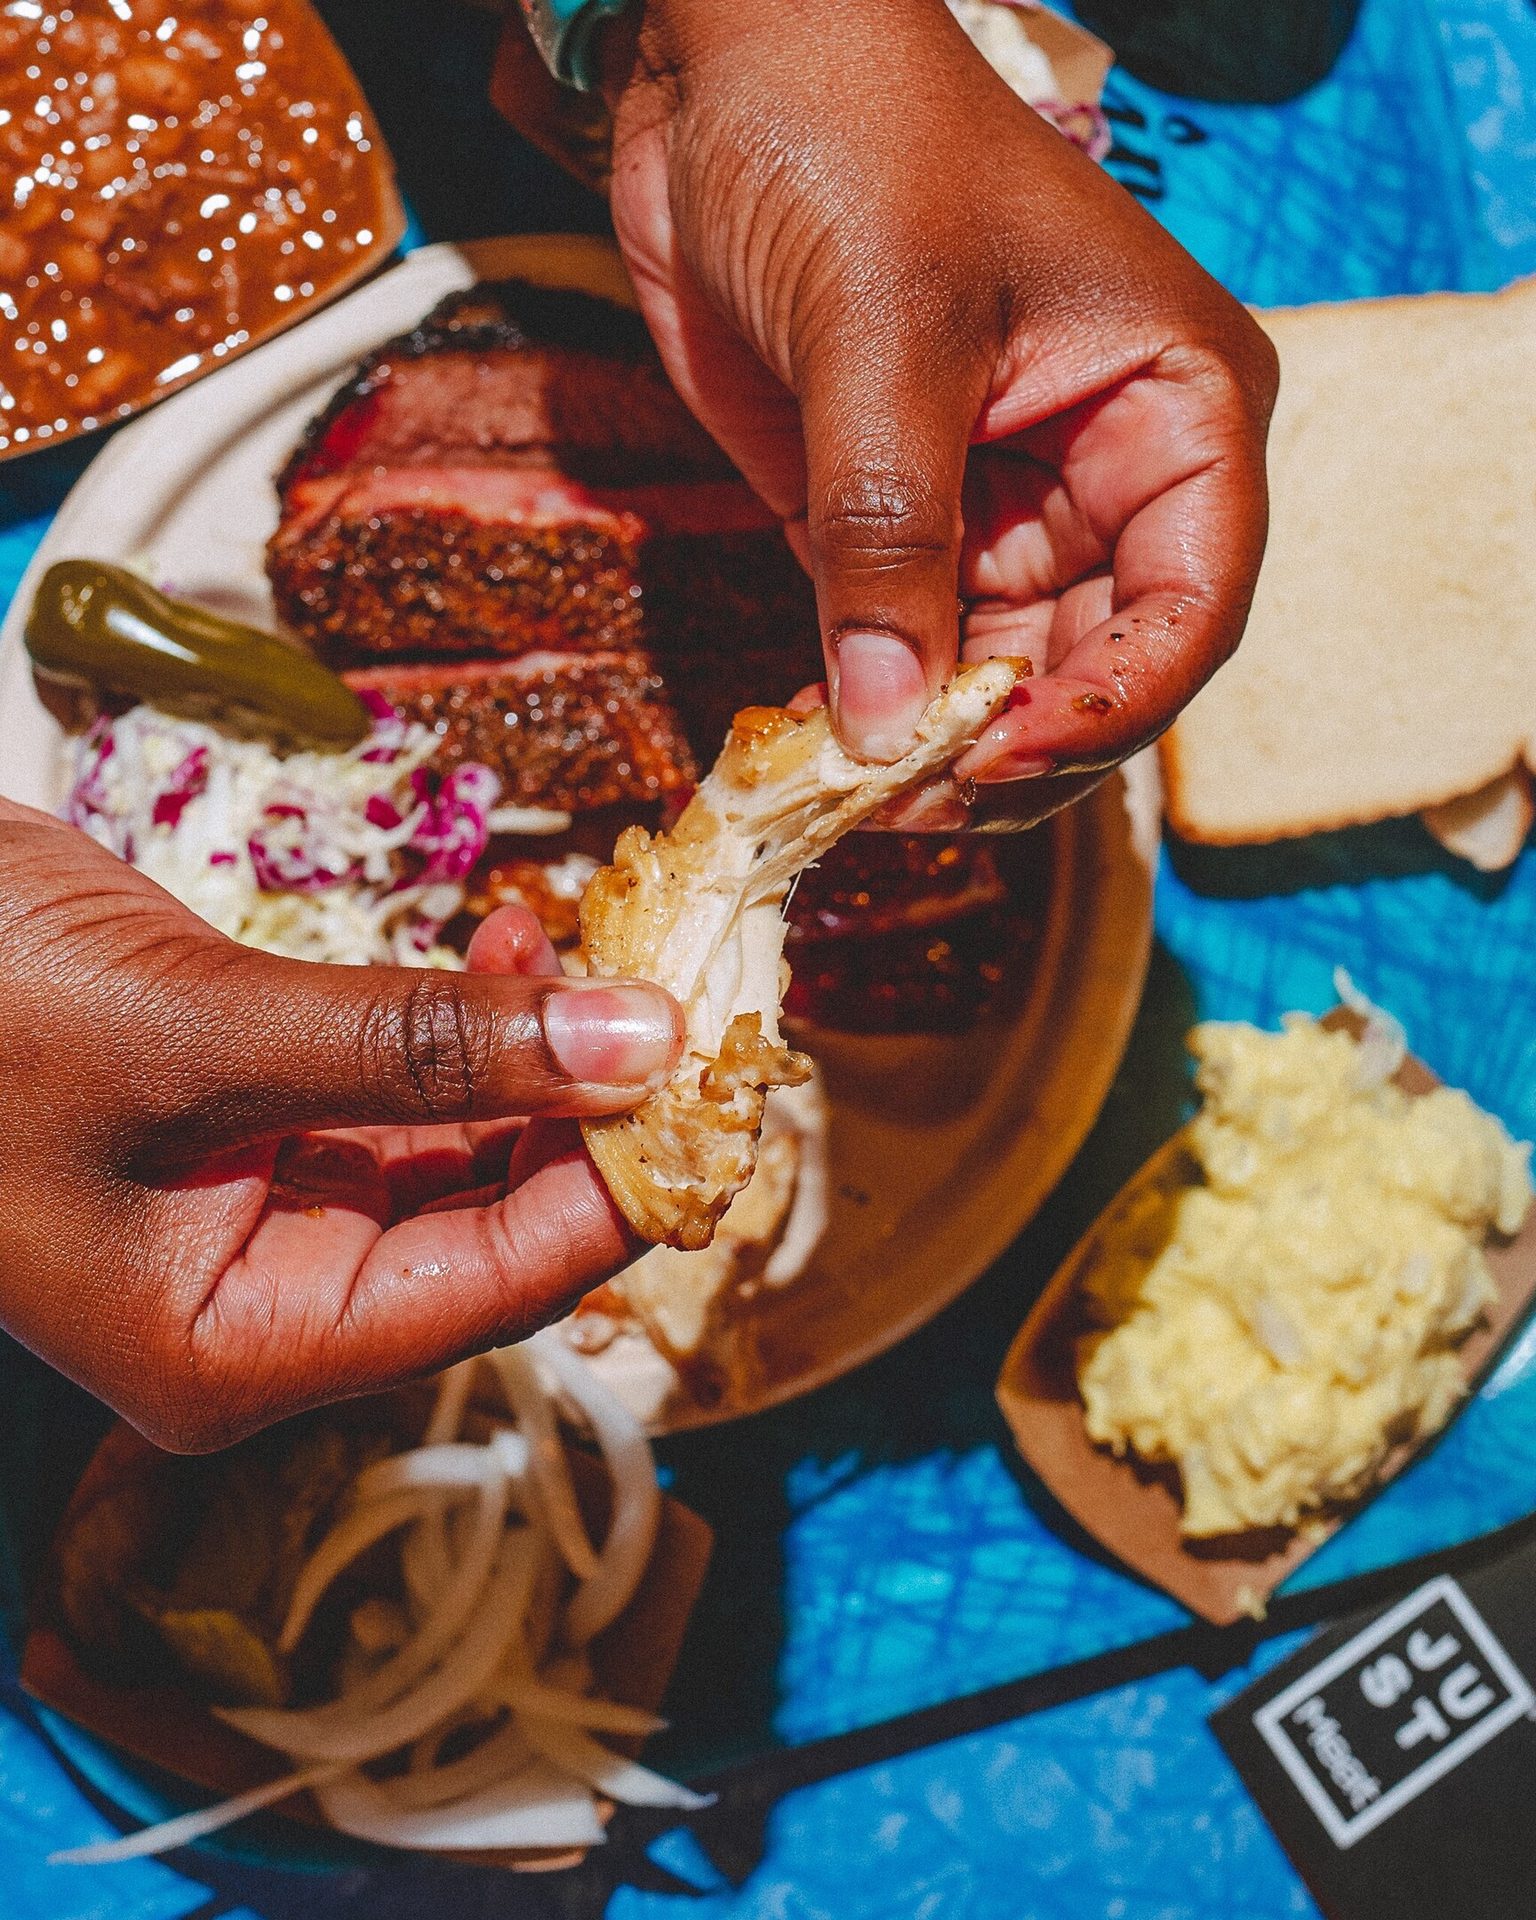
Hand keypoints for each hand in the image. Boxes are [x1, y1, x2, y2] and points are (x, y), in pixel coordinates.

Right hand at [0, 799, 681, 1449]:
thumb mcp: (197, 1032)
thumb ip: (421, 1042)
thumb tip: (638, 1042)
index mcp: (244, 1349)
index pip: (502, 1286)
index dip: (625, 1183)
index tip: (719, 1071)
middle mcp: (269, 1304)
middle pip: (498, 1225)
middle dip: (593, 1109)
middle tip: (677, 987)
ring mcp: (264, 1215)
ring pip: (464, 1153)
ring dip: (540, 1054)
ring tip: (599, 944)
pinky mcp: (260, 1127)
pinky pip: (408, 1094)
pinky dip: (470, 1027)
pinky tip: (515, 951)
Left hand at [589, 0, 1276, 826]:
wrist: (725, 69)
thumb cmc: (852, 141)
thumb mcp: (887, 334)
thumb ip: (888, 534)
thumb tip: (883, 723)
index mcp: (1173, 409)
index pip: (1188, 607)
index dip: (1108, 704)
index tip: (999, 755)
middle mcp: (1104, 477)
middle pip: (1095, 670)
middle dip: (1008, 749)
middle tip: (905, 802)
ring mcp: (1001, 508)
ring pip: (997, 680)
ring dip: (929, 750)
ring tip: (847, 791)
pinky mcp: (899, 524)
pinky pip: (902, 649)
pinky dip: (866, 708)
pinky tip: (812, 742)